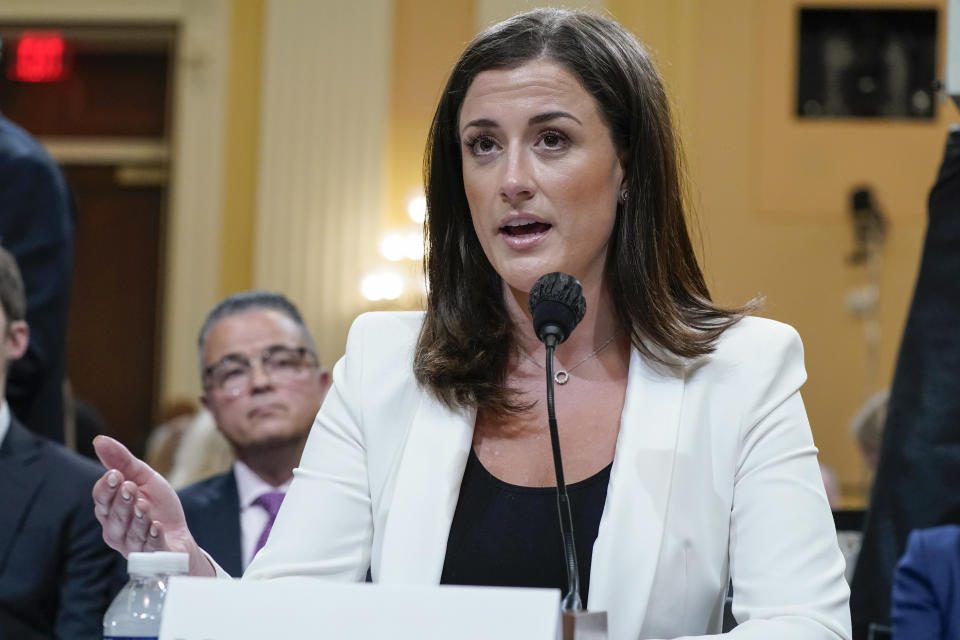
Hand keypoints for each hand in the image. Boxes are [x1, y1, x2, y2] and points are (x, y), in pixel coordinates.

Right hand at [92, 435, 214, 576]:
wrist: (178, 534)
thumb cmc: (157, 506)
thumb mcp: (143, 478)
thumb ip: (122, 461)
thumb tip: (100, 440)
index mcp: (111, 510)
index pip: (101, 499)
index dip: (106, 488)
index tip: (115, 474)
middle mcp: (117, 529)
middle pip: (113, 517)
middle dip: (121, 501)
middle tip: (129, 487)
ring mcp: (132, 544)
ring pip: (129, 533)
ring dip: (136, 519)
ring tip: (143, 505)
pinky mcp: (152, 556)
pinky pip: (149, 549)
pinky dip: (152, 538)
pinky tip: (157, 527)